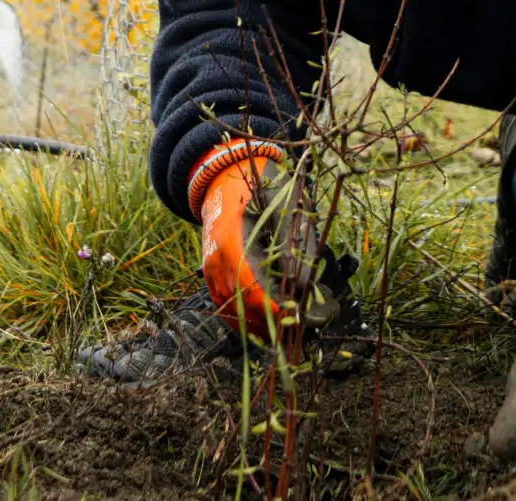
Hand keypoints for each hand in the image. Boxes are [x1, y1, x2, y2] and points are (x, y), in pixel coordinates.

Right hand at [190, 139, 329, 339]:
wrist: (223, 176)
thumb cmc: (258, 187)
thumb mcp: (281, 208)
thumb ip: (294, 245)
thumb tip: (306, 285)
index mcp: (231, 243)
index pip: (251, 288)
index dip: (273, 309)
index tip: (295, 320)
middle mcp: (216, 261)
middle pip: (242, 307)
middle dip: (270, 324)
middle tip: (299, 332)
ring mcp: (209, 268)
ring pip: (231, 312)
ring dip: (257, 328)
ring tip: (283, 338)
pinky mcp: (210, 273)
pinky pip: (223, 305)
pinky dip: (241, 320)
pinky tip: (261, 327)